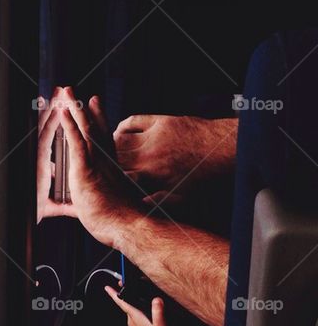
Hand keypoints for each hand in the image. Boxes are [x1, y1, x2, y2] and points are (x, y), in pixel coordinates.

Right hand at [36, 89, 75, 221]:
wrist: (19, 215)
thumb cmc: (30, 210)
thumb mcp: (52, 204)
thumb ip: (64, 204)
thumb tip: (73, 206)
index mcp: (43, 163)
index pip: (53, 139)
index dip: (58, 124)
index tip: (64, 110)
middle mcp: (39, 155)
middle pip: (51, 128)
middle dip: (58, 110)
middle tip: (63, 92)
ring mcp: (36, 154)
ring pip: (46, 126)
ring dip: (53, 108)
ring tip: (59, 91)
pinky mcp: (36, 156)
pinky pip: (44, 134)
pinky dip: (49, 119)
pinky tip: (53, 106)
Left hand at [56, 89, 141, 248]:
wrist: (130, 228)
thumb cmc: (122, 224)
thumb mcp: (109, 211)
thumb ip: (104, 206)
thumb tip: (103, 213)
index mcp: (110, 169)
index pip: (102, 139)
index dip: (98, 121)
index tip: (94, 105)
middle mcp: (105, 161)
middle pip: (94, 128)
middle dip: (84, 108)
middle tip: (76, 92)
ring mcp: (97, 162)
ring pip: (85, 129)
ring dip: (74, 109)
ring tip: (66, 92)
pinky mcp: (87, 167)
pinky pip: (77, 141)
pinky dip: (69, 125)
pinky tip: (63, 112)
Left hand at [105, 286, 168, 325]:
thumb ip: (158, 311)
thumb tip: (156, 299)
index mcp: (135, 318)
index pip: (122, 303)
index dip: (113, 295)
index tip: (106, 288)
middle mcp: (132, 323)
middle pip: (127, 307)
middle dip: (126, 298)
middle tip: (128, 290)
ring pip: (132, 314)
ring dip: (134, 307)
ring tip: (141, 303)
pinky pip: (136, 321)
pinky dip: (139, 316)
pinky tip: (147, 317)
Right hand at [113, 115, 236, 196]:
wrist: (223, 148)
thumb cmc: (205, 173)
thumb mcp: (183, 194)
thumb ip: (159, 200)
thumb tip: (139, 204)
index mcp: (152, 173)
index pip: (119, 174)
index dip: (110, 176)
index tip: (106, 178)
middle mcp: (148, 154)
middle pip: (115, 155)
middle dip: (106, 159)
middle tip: (101, 161)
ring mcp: (153, 136)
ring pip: (120, 138)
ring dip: (112, 142)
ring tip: (109, 147)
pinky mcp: (159, 121)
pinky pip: (132, 121)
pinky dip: (123, 125)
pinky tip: (121, 130)